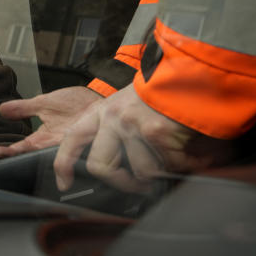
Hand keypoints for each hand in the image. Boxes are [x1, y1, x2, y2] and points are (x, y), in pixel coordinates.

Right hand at [0, 86, 102, 162]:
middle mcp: (48, 146)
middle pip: (20, 157)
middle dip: (0, 156)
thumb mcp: (44, 102)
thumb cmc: (77, 103)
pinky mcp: (75, 148)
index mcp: (39, 137)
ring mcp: (61, 148)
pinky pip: (59, 159)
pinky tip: (31, 160)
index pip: (15, 148)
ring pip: (34, 159)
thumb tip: (1, 109)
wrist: (102, 101)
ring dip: (14, 157)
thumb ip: (23, 107)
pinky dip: (47, 162)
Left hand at [53, 84, 231, 191]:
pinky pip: (168, 165)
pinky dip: (185, 164)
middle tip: (139, 185)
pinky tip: (192, 153)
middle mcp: (113, 117)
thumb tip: (115, 165)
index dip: (64, 164)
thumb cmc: (163, 91)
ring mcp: (132, 124)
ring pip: (141, 170)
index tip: (64, 183)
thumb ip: (116, 129)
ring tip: (173, 162)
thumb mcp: (129, 104)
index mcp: (103, 111)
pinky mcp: (155, 131)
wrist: (191, 71)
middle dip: (122, 183)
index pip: (73, 138)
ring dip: (160, 173)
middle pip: (100, 166)